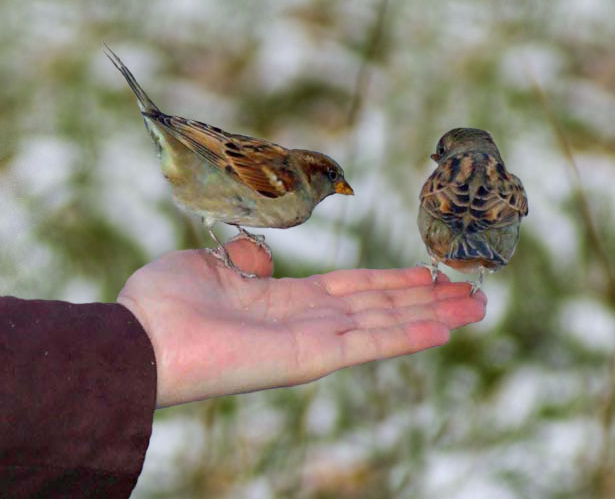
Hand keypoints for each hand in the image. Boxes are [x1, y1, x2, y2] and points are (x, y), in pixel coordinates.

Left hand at [117, 237, 486, 407]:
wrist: (139, 339)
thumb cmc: (162, 304)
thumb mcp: (209, 263)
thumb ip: (245, 258)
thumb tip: (262, 257)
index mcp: (285, 301)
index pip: (353, 289)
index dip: (392, 281)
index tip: (427, 274)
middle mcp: (308, 323)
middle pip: (382, 307)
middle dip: (427, 300)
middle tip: (473, 294)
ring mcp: (314, 342)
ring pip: (387, 325)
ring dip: (433, 316)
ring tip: (475, 308)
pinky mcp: (312, 356)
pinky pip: (370, 343)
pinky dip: (409, 336)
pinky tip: (444, 329)